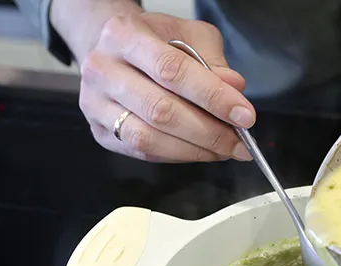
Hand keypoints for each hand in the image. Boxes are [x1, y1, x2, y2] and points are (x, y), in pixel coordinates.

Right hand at [53, 3, 254, 162]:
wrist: (116, 51)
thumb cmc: (157, 41)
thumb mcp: (189, 35)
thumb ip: (212, 60)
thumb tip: (234, 88)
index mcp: (124, 36)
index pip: (172, 70)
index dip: (213, 97)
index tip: (245, 115)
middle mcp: (102, 69)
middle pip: (160, 110)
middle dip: (209, 131)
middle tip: (240, 141)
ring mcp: (95, 103)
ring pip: (148, 138)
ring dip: (195, 150)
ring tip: (225, 150)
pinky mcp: (99, 130)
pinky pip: (142, 152)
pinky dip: (178, 155)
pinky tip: (200, 150)